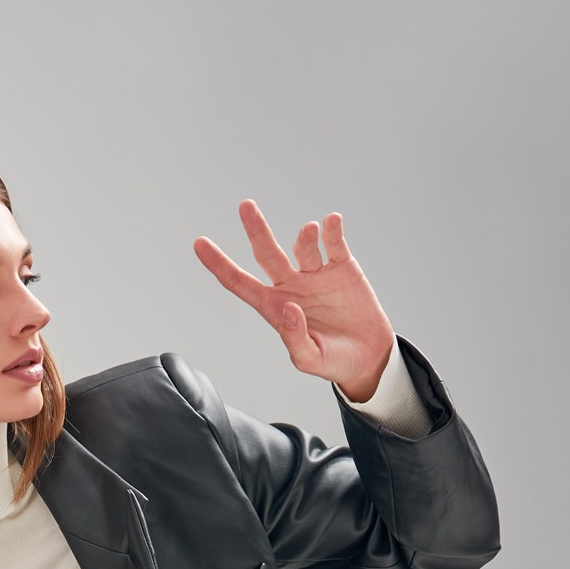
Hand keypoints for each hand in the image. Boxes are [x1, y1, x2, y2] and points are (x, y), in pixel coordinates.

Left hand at [194, 201, 396, 402]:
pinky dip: (332, 230)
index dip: (219, 265)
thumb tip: (289, 309)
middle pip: (266, 253)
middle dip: (256, 229)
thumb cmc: (334, 362)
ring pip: (302, 246)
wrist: (370, 358)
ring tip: (311, 230)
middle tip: (246, 206)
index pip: (240, 283)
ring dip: (305, 236)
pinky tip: (331, 222)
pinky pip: (334, 244)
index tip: (199, 243)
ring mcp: (316, 275)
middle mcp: (291, 286)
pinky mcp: (343, 268)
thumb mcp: (310, 359)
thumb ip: (295, 339)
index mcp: (275, 308)